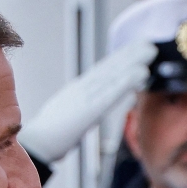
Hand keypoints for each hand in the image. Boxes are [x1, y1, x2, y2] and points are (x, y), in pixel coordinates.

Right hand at [19, 40, 156, 163]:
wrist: (37, 144)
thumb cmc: (52, 134)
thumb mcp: (73, 117)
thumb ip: (90, 108)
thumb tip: (108, 104)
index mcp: (78, 91)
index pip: (102, 71)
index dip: (119, 59)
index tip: (135, 49)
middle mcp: (82, 88)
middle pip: (109, 68)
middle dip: (129, 54)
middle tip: (149, 42)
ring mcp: (85, 97)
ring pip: (112, 75)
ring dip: (132, 62)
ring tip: (150, 51)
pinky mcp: (89, 109)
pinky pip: (111, 92)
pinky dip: (127, 81)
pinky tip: (141, 73)